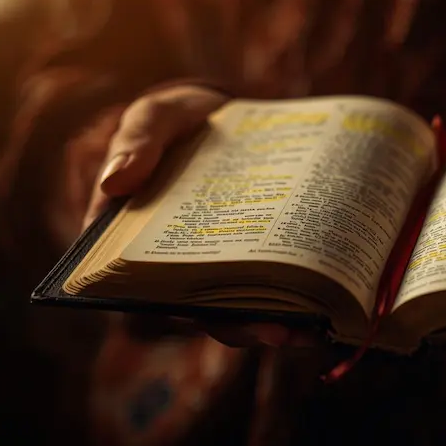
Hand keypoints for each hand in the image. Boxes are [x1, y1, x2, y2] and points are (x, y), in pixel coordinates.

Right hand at [84, 84, 316, 347]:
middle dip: (239, 324)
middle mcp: (179, 264)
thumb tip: (115, 181)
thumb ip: (140, 140)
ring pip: (243, 306)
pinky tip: (329, 299)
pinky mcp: (259, 255)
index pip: (140, 283)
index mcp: (136, 241)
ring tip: (310, 327)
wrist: (229, 115)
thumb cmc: (180, 120)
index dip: (164, 304)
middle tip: (274, 330)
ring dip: (275, 322)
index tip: (194, 312)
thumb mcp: (156, 117)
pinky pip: (276, 284)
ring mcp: (223, 264)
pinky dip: (300, 296)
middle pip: (201, 308)